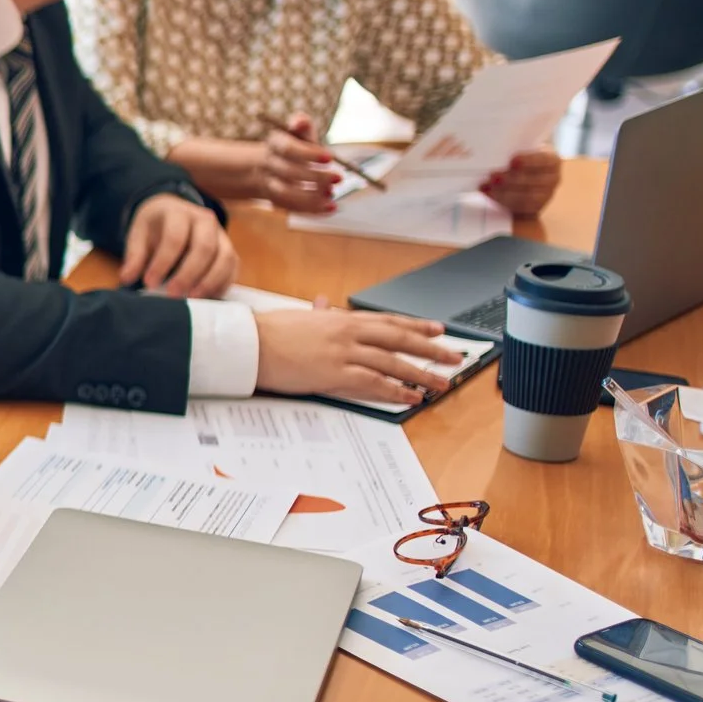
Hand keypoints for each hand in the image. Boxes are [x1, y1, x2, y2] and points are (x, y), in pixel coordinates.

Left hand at [119, 192, 238, 297]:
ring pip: (224, 257)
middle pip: (204, 247)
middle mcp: (204, 220)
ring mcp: (220, 234)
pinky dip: (222, 283)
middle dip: (189, 274)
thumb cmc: (154, 228)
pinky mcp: (228, 249)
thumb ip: (134, 256)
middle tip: (173, 294)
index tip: (149, 283)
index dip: (163, 262)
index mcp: (178, 213)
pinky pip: (233, 267)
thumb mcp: (138, 235)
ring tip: (191, 298)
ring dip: (209, 281)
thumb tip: (127, 278)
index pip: (174, 238)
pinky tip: (207, 297)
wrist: (172, 213)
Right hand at [254, 302, 461, 406]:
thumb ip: (318, 315)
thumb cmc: (268, 332)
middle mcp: (349, 333)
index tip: (438, 330)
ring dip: (421, 374)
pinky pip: (374, 383)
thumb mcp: (299, 318)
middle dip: (431, 349)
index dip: (417, 326)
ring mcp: (344, 353)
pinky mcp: (336, 374)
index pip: (389, 321)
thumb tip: (324, 305)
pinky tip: (410, 396)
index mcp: (341, 318)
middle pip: (400, 340)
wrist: (249, 343)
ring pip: (394, 362)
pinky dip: (396, 390)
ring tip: (440, 383)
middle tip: (453, 357)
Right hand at [255, 116, 344, 213]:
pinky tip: (331, 208)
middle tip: (339, 178)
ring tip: (332, 196)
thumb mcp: (299, 132)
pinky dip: (312, 210)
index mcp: (275, 144)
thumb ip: (302, 125)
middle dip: (315, 177)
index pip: (288, 149)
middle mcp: (269, 165)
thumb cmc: (295, 144)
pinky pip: (291, 208)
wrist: (273, 164)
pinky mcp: (277, 201)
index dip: (308, 154)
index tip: (330, 158)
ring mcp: (270, 185)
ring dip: (310, 198)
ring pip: (285, 194)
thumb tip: (299, 120)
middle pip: (288, 173)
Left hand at [480, 147, 561, 216]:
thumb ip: (510, 149)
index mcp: (552, 160)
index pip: (544, 160)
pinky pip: (519, 207)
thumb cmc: (517, 159)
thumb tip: (488, 148)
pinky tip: (488, 193)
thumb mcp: (518, 150)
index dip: (529, 161)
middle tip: (493, 175)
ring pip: (526, 196)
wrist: (519, 176)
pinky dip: (502, 200)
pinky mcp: (535, 208)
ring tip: (487, 186)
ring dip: (503, 192)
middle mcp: (553, 178)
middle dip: (511, 179)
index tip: (513, 160)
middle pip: (533, 181)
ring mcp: (546, 195)